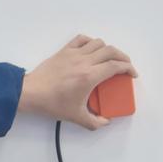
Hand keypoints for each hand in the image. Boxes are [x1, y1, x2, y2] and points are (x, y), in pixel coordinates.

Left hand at [20, 34, 138, 130]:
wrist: (30, 94)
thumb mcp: (75, 116)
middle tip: (125, 66)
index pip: (116, 66)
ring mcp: (73, 54)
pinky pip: (81, 39)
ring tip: (109, 59)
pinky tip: (92, 49)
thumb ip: (94, 122)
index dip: (129, 69)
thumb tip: (105, 122)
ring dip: (108, 49)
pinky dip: (90, 41)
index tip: (131, 75)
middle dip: (123, 58)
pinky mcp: (63, 51)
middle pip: (111, 51)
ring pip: (98, 43)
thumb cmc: (51, 104)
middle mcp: (84, 62)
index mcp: (89, 76)